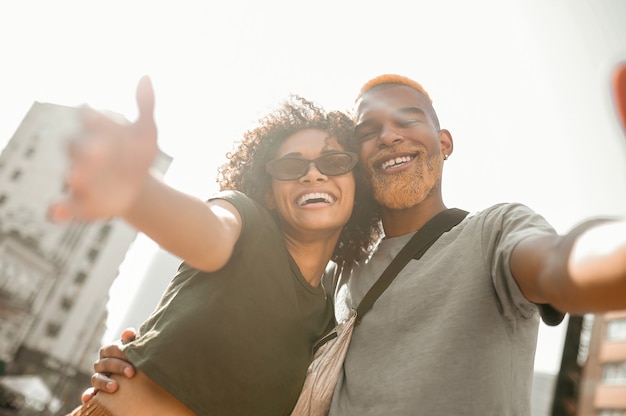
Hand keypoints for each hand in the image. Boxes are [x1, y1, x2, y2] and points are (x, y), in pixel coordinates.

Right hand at [48, 76, 157, 221]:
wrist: (138, 187)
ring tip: (75, 178)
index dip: (93, 119)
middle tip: (98, 149)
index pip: (90, 120)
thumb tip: (146, 76)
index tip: (97, 116)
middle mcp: (84, 154)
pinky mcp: (80, 203)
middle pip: (77, 147)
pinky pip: (62, 207)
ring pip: (71, 174)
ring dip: (74, 175)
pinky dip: (56, 210)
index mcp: (98, 133)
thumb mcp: (146, 132)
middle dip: (85, 148)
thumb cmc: (136, 154)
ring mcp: (81, 178)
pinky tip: (55, 211)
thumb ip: (145, 105)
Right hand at [85, 329, 137, 400]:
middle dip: (118, 367)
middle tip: (131, 372)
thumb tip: (128, 332)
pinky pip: (90, 393)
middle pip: (105, 364)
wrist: (138, 373)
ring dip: (104, 383)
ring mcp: (99, 377)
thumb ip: (131, 339)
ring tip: (115, 387)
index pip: (110, 349)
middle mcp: (101, 364)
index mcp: (109, 352)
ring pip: (96, 379)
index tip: (133, 356)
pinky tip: (88, 398)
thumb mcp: (134, 348)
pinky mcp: (97, 391)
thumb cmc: (136, 357)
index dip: (120, 351)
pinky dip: (88, 395)